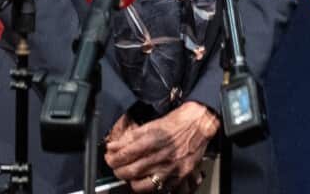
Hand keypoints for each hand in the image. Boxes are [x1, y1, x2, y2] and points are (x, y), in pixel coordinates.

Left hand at [104, 102, 219, 191]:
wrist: (200, 124)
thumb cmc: (177, 122)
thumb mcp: (152, 124)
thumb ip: (132, 137)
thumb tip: (115, 145)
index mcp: (154, 139)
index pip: (126, 153)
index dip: (113, 158)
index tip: (110, 157)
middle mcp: (162, 155)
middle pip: (131, 170)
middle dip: (118, 170)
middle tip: (115, 167)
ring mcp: (171, 168)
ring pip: (143, 184)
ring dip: (131, 181)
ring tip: (128, 175)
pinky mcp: (180, 176)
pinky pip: (160, 189)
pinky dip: (148, 187)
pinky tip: (144, 180)